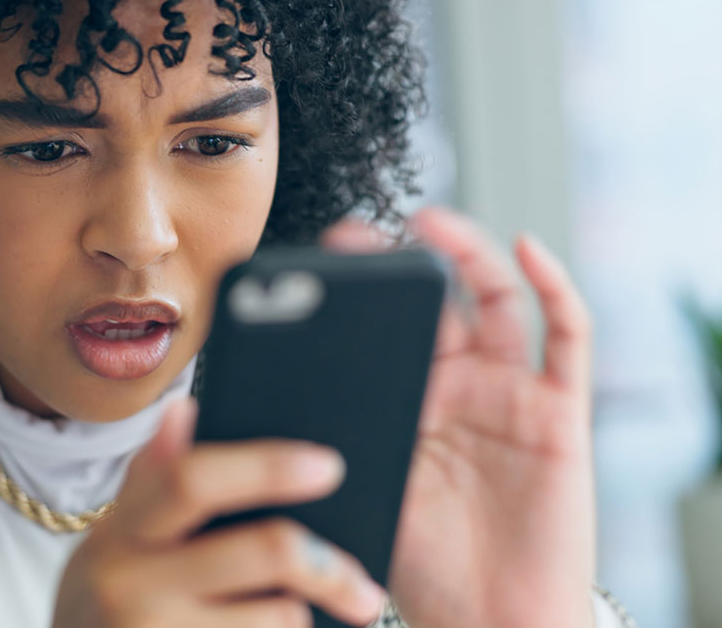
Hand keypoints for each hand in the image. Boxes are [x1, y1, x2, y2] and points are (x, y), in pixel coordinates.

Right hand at [51, 399, 387, 627]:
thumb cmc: (106, 600)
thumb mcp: (115, 538)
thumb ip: (153, 478)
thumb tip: (185, 408)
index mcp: (122, 531)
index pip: (193, 478)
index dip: (266, 466)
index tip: (328, 465)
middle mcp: (130, 584)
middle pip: (263, 549)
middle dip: (327, 565)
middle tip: (365, 585)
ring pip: (278, 618)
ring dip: (298, 620)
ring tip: (289, 625)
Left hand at [324, 207, 595, 627]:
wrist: (491, 618)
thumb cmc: (424, 563)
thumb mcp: (361, 491)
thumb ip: (325, 445)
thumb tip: (242, 410)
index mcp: (408, 400)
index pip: (380, 328)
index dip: (355, 294)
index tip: (312, 269)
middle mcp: (458, 385)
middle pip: (432, 303)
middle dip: (396, 264)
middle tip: (353, 237)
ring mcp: (509, 391)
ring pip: (496, 301)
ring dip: (467, 253)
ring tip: (429, 222)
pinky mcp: (559, 410)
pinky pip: (567, 337)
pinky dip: (553, 287)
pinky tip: (526, 249)